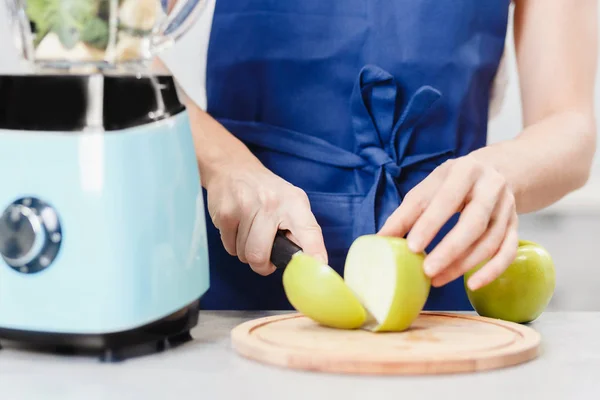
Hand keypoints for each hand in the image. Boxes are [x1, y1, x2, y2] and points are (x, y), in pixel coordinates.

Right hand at [206, 162, 327, 275]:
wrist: (233, 168)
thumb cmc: (267, 191)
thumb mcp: (292, 201)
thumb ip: (301, 229)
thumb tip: (308, 262)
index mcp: (294, 203)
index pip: (309, 232)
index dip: (313, 254)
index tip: (317, 269)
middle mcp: (271, 204)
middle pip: (260, 256)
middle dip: (261, 265)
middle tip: (264, 259)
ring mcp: (245, 207)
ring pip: (244, 254)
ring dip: (246, 252)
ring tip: (250, 233)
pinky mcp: (225, 213)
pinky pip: (230, 248)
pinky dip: (233, 244)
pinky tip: (237, 227)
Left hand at [378, 155, 518, 290]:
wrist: (496, 170)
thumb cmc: (453, 182)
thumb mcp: (429, 186)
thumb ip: (407, 212)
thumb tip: (380, 239)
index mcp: (466, 171)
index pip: (447, 199)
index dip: (430, 224)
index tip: (412, 247)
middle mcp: (492, 187)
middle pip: (474, 223)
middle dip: (450, 249)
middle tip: (427, 270)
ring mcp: (507, 208)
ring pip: (490, 241)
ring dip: (463, 265)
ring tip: (436, 279)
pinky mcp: (515, 225)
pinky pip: (508, 252)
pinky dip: (492, 271)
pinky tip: (472, 284)